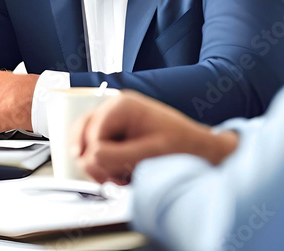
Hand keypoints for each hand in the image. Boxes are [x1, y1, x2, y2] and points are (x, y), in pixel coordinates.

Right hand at [75, 91, 237, 184]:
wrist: (200, 150)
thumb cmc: (182, 147)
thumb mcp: (148, 154)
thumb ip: (114, 156)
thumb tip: (88, 159)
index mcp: (122, 105)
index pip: (92, 135)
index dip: (101, 159)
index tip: (117, 174)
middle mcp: (113, 108)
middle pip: (83, 138)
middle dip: (97, 162)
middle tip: (116, 178)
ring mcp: (113, 119)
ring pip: (85, 144)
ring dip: (100, 165)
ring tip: (120, 176)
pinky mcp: (115, 132)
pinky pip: (94, 148)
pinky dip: (104, 164)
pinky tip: (119, 172)